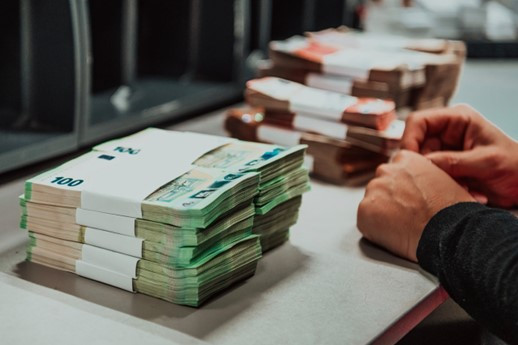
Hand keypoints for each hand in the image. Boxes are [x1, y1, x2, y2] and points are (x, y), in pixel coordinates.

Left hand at [357, 150, 474, 261]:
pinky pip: (365, 220)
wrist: (448, 233)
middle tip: (406, 215)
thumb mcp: (445, 180)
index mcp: (406, 159)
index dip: (403, 187)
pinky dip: (375, 229)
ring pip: (372, 202)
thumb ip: (425, 177)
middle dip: (390, 198)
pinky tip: (393, 234)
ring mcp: (373, 190)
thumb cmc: (453, 211)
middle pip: (381, 185)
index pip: (395, 170)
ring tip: (402, 226)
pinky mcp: (364, 210)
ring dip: (382, 213)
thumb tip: (421, 185)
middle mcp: (386, 170)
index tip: (410, 198)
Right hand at [402, 104, 517, 207]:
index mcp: (457, 119)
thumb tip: (421, 163)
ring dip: (435, 178)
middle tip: (435, 181)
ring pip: (422, 163)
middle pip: (416, 144)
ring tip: (460, 187)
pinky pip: (431, 176)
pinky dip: (441, 186)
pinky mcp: (446, 168)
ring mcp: (445, 150)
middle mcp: (447, 132)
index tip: (410, 161)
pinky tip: (464, 191)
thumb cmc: (515, 166)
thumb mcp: (486, 161)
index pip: (418, 122)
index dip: (409, 139)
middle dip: (424, 164)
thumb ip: (453, 161)